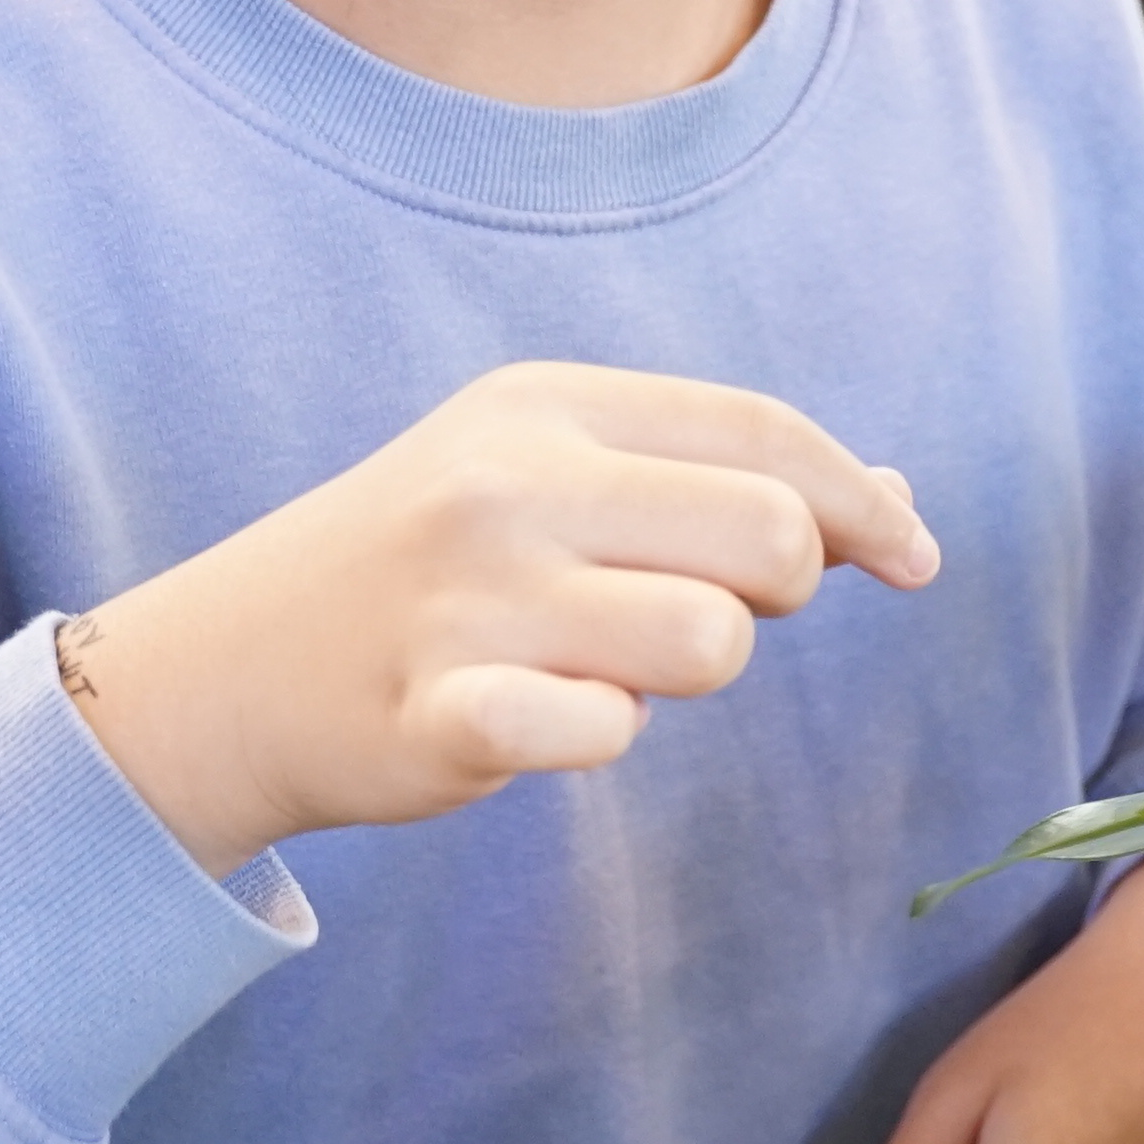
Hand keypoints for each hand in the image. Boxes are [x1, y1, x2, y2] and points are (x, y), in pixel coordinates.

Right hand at [58, 359, 937, 876]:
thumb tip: (901, 500)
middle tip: (703, 610)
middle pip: (770, 536)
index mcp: (549, 404)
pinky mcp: (435, 709)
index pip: (765, 432)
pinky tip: (539, 721)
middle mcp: (510, 481)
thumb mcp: (555, 476)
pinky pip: (603, 735)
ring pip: (710, 642)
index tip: (914, 558)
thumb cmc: (435, 569)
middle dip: (777, 591)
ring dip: (682, 676)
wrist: (229, 668)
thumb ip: (719, 477)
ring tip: (598, 665)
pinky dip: (595, 739)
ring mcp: (466, 595)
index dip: (862, 499)